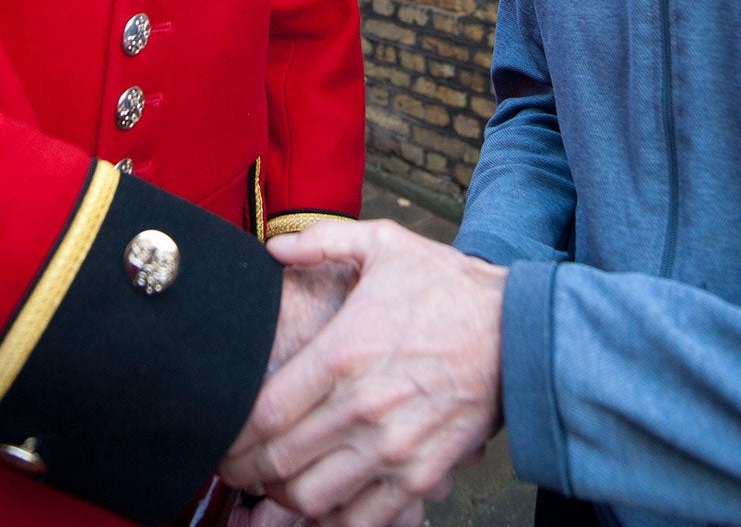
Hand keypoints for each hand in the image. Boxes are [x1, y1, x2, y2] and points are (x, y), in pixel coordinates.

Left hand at [221, 220, 508, 526]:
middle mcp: (362, 408)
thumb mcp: (383, 244)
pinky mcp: (421, 475)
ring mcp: (392, 448)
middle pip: (279, 463)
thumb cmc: (448, 287)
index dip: (232, 436)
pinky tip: (324, 504)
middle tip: (235, 465)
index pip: (265, 415)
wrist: (519, 332)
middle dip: (246, 470)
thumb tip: (272, 247)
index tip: (221, 435)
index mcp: (343, 353)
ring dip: (284, 497)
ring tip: (276, 482)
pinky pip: (363, 520)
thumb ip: (320, 242)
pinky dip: (334, 521)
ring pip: (313, 499)